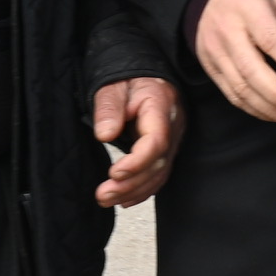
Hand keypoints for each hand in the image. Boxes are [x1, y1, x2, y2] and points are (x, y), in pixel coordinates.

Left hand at [91, 75, 181, 205]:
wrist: (142, 76)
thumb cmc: (127, 79)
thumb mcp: (112, 87)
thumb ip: (109, 109)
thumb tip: (105, 135)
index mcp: (161, 106)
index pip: (157, 141)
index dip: (137, 162)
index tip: (114, 173)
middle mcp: (172, 125)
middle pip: (158, 163)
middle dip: (131, 184)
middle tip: (103, 194)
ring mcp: (172, 138)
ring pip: (160, 173)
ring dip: (134, 191)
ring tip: (106, 199)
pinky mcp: (165, 148)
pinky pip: (159, 174)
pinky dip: (143, 190)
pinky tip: (125, 200)